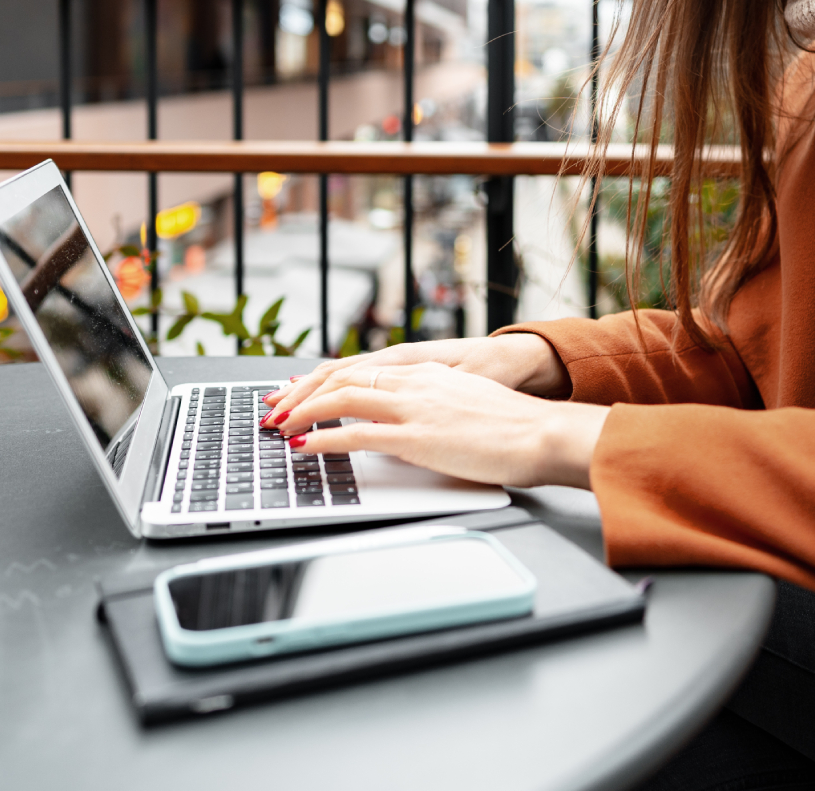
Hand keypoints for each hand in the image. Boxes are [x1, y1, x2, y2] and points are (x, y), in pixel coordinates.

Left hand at [269, 333, 567, 414]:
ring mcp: (414, 407)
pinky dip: (323, 440)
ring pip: (342, 399)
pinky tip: (304, 447)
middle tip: (272, 410)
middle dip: (299, 395)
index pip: (358, 368)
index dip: (319, 380)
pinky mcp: (416, 437)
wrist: (541, 434)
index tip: (294, 392)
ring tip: (279, 427)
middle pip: (341, 377)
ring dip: (302, 412)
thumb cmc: (512, 428)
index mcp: (425, 372)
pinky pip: (356, 435)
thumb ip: (431, 407)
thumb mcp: (464, 404)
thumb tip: (405, 424)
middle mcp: (414, 382)